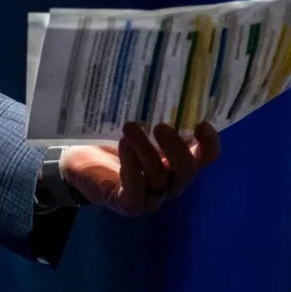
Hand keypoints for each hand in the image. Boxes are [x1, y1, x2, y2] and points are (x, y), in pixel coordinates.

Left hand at [60, 121, 221, 217]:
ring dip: (146, 151)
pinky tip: (124, 147)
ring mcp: (153, 197)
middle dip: (176, 148)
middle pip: (187, 170)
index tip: (202, 124)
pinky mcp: (129, 205)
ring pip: (159, 178)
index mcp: (180, 161)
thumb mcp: (139, 127)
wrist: (81, 163)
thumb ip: (154, 117)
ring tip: (130, 128)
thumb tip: (163, 86)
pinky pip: (136, 191)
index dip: (210, 143)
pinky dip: (132, 169)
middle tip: (160, 126)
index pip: (206, 156)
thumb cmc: (114, 140)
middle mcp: (172, 181)